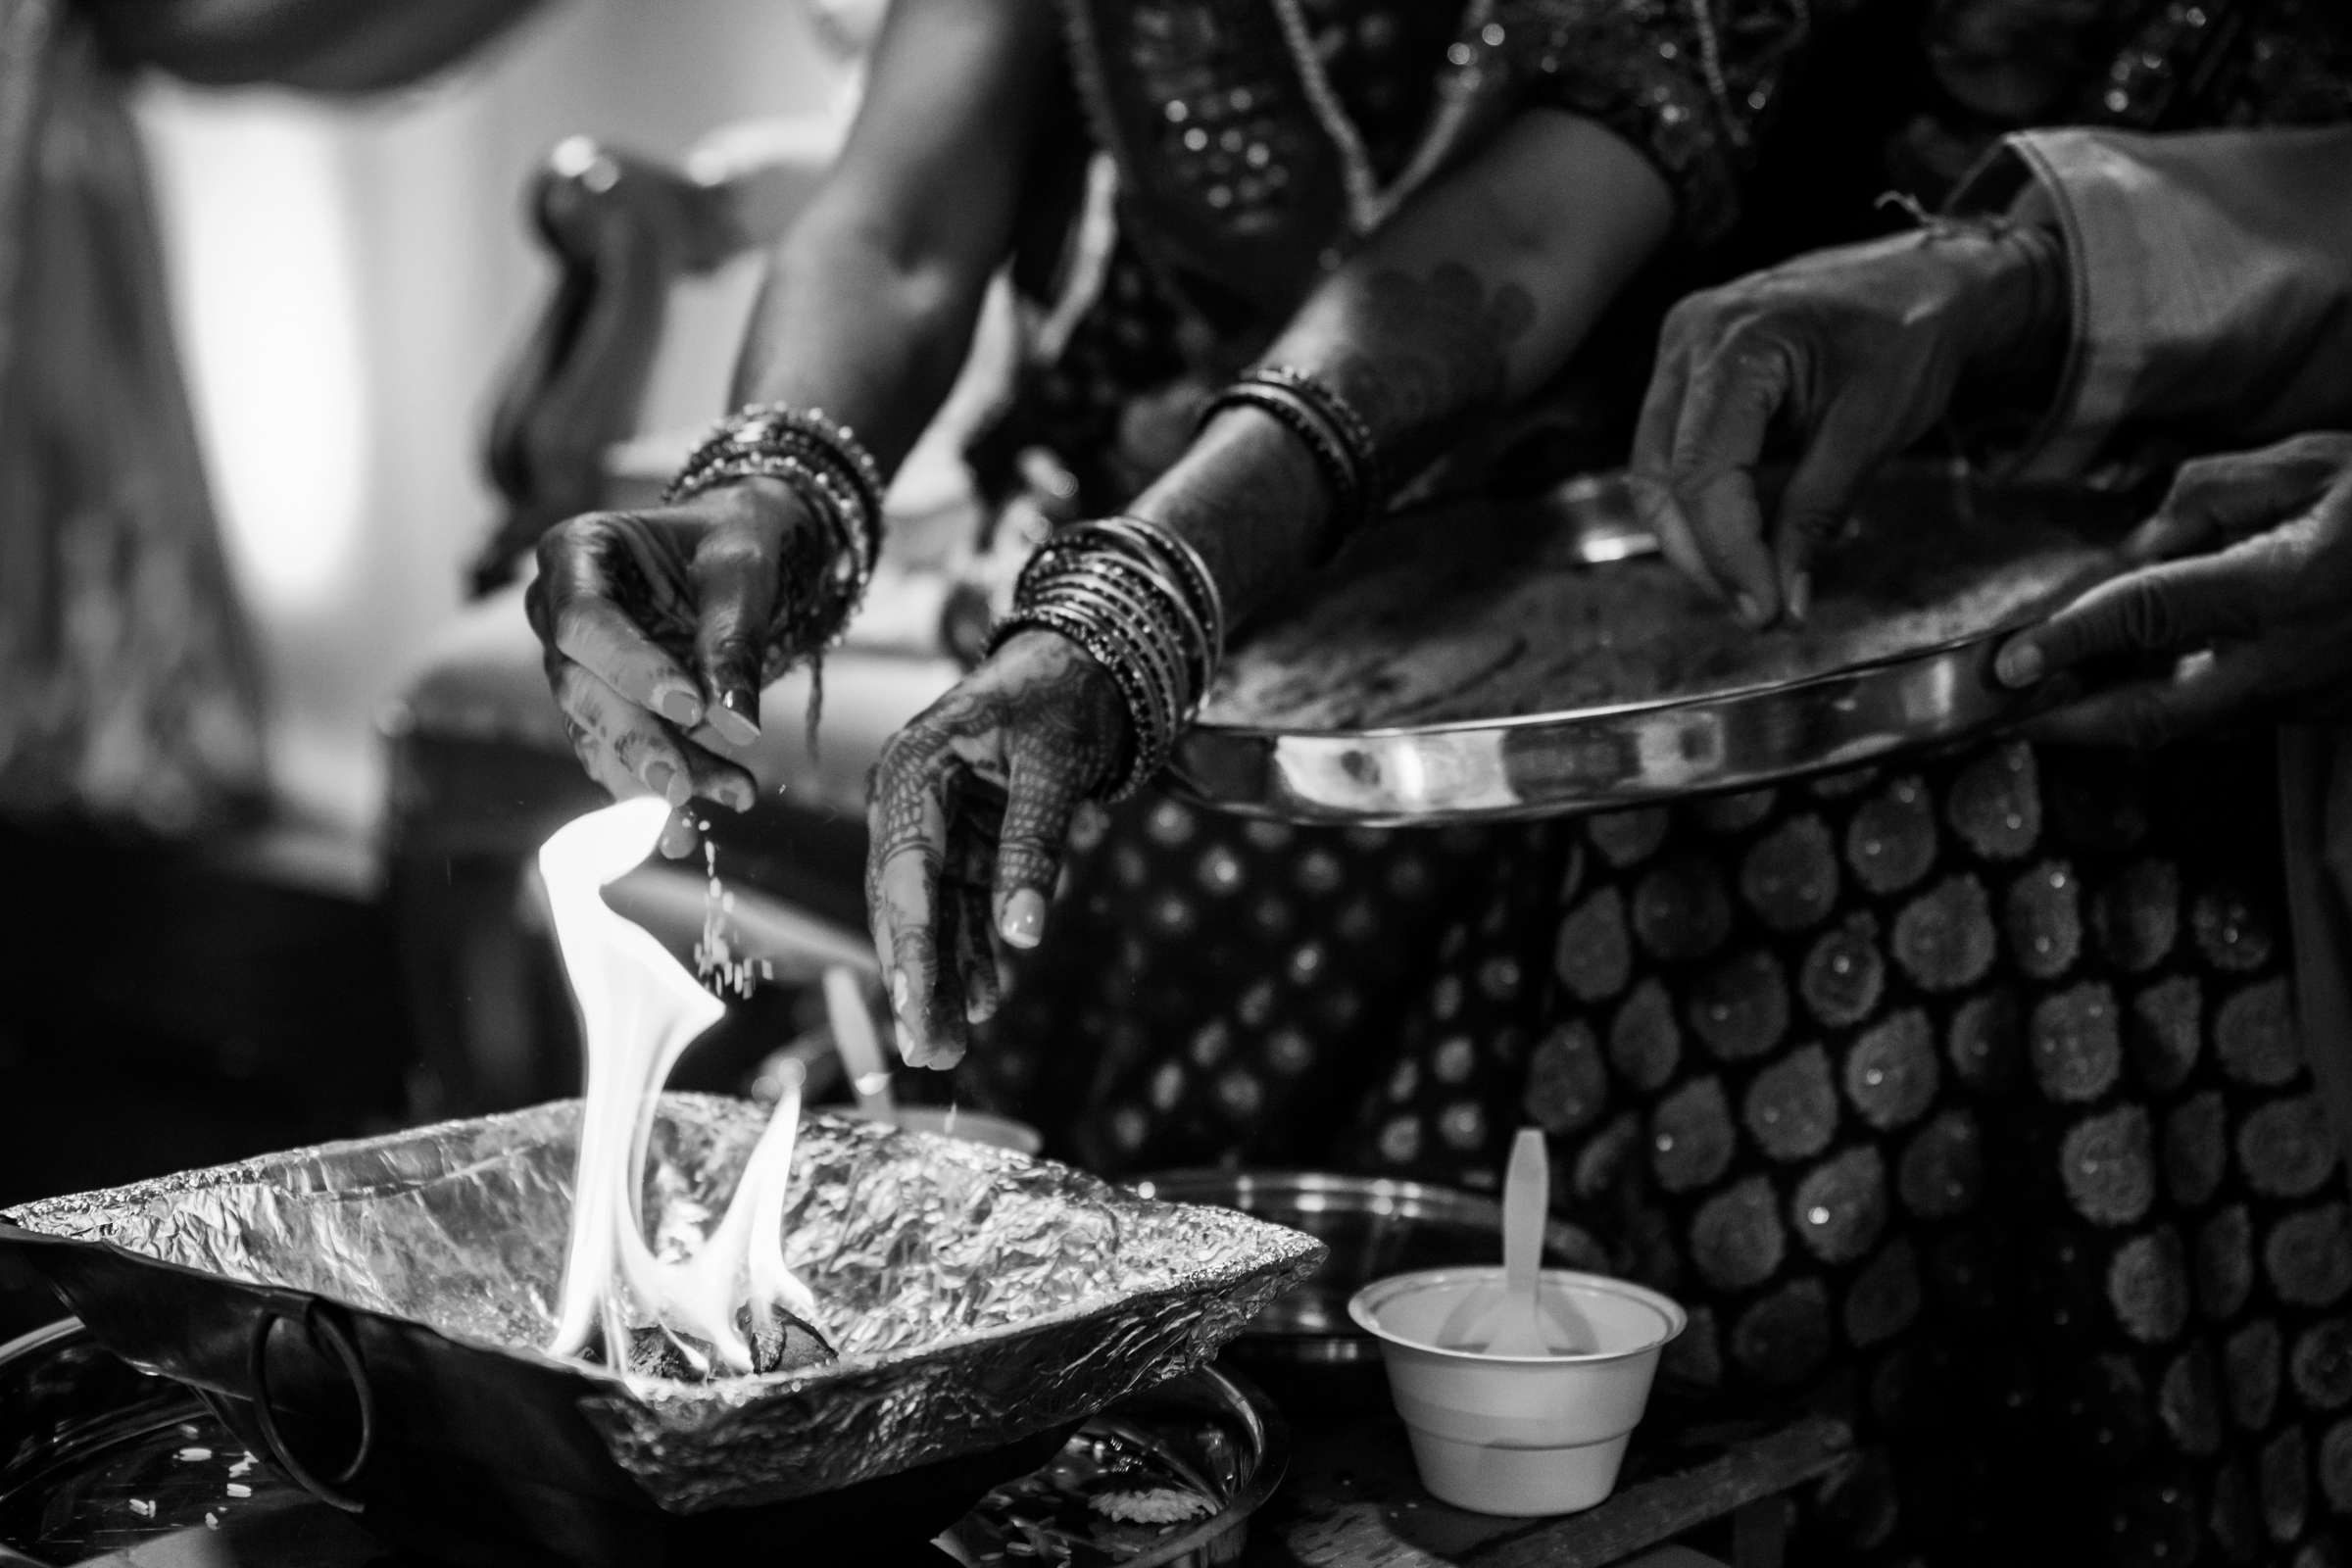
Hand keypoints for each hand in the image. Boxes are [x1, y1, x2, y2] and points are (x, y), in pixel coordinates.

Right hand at [526, 477, 834, 852]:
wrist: (730, 555)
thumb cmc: (732, 542)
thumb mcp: (742, 572)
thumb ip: (733, 639)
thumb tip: (738, 725)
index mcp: (576, 552)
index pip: (586, 620)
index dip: (631, 669)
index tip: (690, 707)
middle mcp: (555, 610)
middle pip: (581, 687)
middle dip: (636, 741)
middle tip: (683, 788)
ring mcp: (570, 663)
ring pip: (600, 733)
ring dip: (659, 776)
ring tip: (724, 801)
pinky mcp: (596, 707)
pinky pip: (615, 757)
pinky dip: (656, 794)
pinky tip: (689, 828)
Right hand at [866, 630, 1128, 1067]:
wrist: (1083, 658)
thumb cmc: (1063, 698)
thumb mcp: (1054, 767)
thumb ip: (1034, 848)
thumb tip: (1022, 934)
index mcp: (913, 772)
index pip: (906, 876)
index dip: (912, 951)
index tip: (916, 1011)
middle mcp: (908, 800)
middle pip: (904, 905)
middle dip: (917, 982)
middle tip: (929, 1056)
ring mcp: (934, 822)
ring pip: (932, 914)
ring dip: (944, 978)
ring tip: (953, 1048)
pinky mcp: (965, 837)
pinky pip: (963, 903)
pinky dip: (974, 949)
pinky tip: (987, 998)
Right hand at [1630, 221, 2064, 625]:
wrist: (1923, 278)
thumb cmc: (1909, 337)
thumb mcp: (1871, 432)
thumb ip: (1816, 515)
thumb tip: (1785, 604)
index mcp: (1739, 341)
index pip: (1704, 473)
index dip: (1728, 553)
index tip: (1765, 612)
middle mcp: (1690, 337)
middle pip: (1663, 478)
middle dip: (1704, 556)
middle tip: (1758, 611)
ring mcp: (1679, 347)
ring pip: (1653, 472)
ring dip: (1693, 538)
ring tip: (1748, 585)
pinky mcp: (1685, 366)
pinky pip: (1669, 451)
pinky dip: (1698, 504)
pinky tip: (1738, 541)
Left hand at [1996, 433, 2351, 746]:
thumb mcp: (2308, 463)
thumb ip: (2208, 499)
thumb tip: (2137, 549)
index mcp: (2287, 585)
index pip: (2151, 615)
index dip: (2070, 638)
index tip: (2007, 659)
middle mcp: (2295, 658)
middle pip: (2156, 715)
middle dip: (2071, 724)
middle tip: (2002, 715)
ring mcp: (2311, 696)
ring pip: (2188, 725)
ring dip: (2112, 718)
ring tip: (2042, 698)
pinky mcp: (2323, 710)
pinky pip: (2226, 715)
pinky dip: (2167, 703)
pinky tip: (2123, 683)